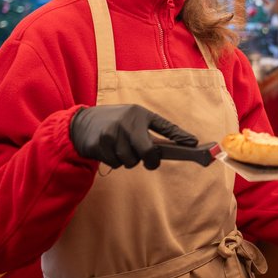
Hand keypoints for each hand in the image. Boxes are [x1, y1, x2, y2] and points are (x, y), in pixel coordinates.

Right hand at [70, 104, 197, 169]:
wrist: (83, 123)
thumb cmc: (118, 122)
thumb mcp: (137, 119)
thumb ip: (159, 130)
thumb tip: (186, 142)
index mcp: (140, 114)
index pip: (165, 126)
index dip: (180, 136)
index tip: (194, 144)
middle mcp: (127, 122)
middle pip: (147, 152)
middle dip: (151, 161)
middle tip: (150, 162)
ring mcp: (112, 133)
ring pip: (130, 161)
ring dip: (129, 160)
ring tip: (123, 149)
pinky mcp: (99, 144)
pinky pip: (115, 163)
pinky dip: (115, 161)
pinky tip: (109, 150)